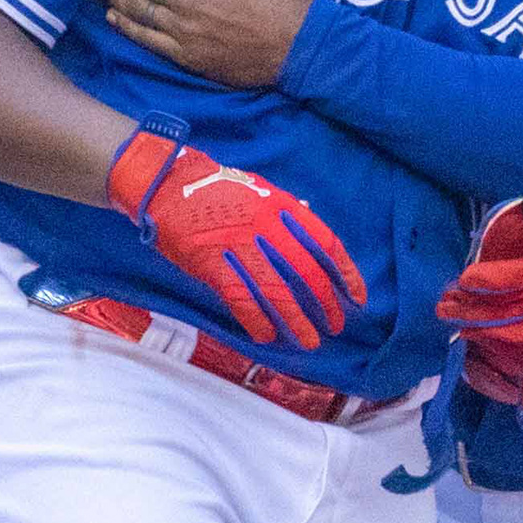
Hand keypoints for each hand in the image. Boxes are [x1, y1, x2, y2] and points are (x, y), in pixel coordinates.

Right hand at [105, 128, 365, 351]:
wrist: (166, 181)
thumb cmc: (214, 187)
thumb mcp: (257, 188)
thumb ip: (284, 207)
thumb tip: (310, 217)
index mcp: (280, 205)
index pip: (325, 243)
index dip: (346, 274)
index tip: (356, 298)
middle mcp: (264, 224)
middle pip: (306, 271)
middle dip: (325, 304)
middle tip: (333, 326)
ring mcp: (236, 243)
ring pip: (276, 289)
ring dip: (296, 320)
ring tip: (309, 341)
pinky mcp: (210, 261)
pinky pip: (239, 297)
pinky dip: (255, 319)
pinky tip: (266, 335)